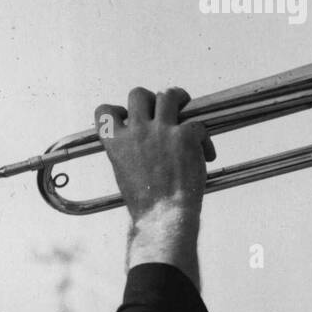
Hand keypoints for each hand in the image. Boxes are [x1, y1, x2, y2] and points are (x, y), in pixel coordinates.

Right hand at [95, 88, 214, 288]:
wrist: (164, 218)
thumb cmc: (147, 205)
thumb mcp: (127, 176)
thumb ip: (130, 153)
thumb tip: (142, 141)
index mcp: (116, 144)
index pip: (104, 112)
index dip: (116, 110)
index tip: (126, 117)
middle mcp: (137, 131)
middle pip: (138, 94)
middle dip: (150, 99)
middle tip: (163, 108)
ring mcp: (162, 131)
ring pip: (169, 95)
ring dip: (179, 98)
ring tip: (186, 106)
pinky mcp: (186, 135)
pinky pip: (198, 125)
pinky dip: (204, 140)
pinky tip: (207, 156)